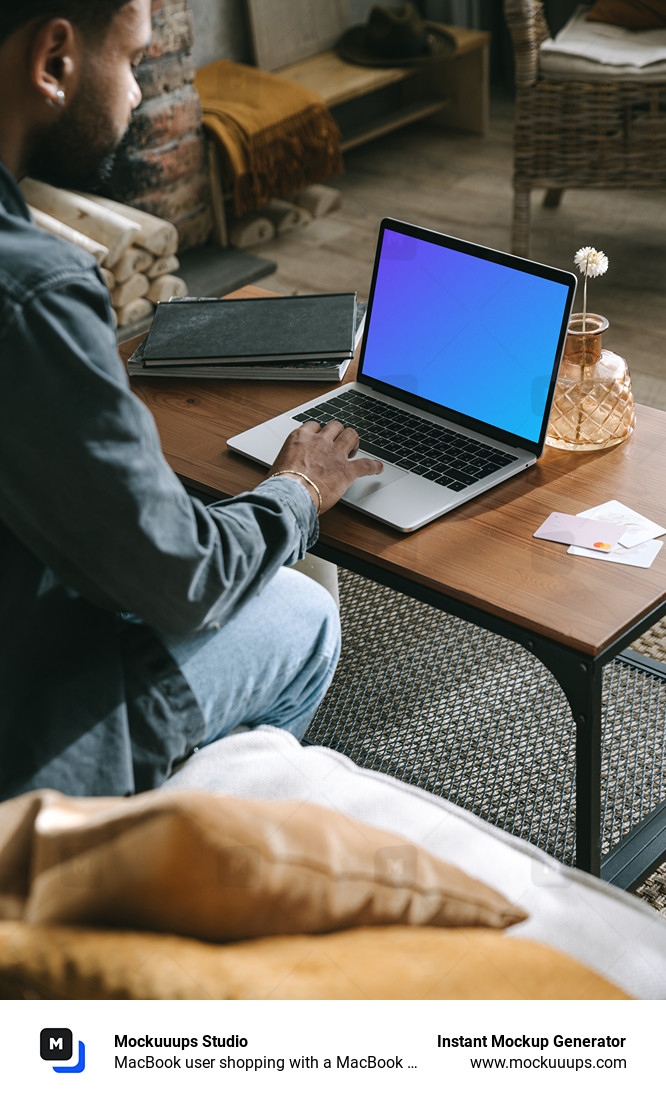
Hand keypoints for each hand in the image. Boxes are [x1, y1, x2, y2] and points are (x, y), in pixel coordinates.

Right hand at [267, 420, 382, 513]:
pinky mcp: (346, 471)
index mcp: (301, 438)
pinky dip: (374, 466)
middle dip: (338, 433)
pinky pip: (366, 464)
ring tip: (353, 450)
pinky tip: (378, 468)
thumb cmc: (280, 485)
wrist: (290, 494)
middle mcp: (319, 441)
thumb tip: (284, 473)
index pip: (313, 426)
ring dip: (353, 441)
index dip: (319, 432)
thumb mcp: (278, 467)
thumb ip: (287, 464)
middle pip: (335, 426)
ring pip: (351, 435)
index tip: (319, 439)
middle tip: (338, 444)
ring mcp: (335, 454)